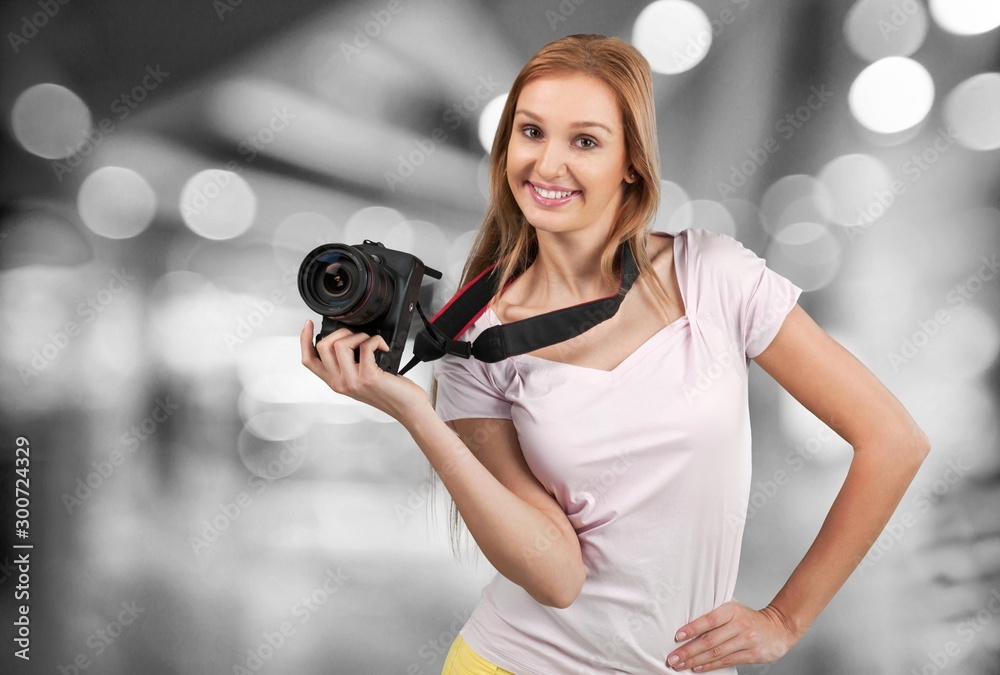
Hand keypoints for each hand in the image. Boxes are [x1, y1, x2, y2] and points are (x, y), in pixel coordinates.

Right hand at [299, 320, 428, 420]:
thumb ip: (348, 364)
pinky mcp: (368, 376)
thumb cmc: (389, 392)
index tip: (309, 324)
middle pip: (322, 347)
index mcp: (335, 381)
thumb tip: (346, 339)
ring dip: (358, 335)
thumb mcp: (360, 379)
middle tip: (355, 335)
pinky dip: (376, 340)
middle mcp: (340, 382)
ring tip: (370, 342)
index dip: (304, 340)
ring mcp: (352, 380)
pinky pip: (365, 346)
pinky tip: (383, 347)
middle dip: (340, 331)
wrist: (407, 407)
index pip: (308, 361)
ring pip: (340, 344)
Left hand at [666, 600, 802, 671]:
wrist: (779, 628)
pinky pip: (726, 661)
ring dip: (695, 661)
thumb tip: (688, 625)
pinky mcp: (751, 655)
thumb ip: (715, 615)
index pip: (708, 620)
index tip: (677, 637)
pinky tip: (698, 668)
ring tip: (680, 665)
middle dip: (688, 651)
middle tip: (673, 658)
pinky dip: (710, 666)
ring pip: (716, 653)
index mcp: (731, 610)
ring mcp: (746, 640)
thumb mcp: (734, 609)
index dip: (692, 629)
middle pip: (709, 640)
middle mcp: (739, 625)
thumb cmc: (750, 618)